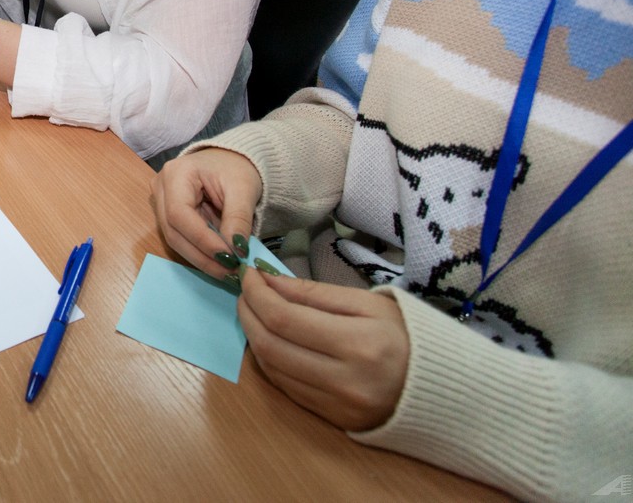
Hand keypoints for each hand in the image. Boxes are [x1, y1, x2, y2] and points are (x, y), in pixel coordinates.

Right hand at [152, 147, 262, 278]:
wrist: (232, 160)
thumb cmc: (237, 168)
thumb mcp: (244, 189)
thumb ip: (238, 219)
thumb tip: (236, 252)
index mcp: (175, 174)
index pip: (179, 214)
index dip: (202, 240)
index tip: (229, 258)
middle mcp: (161, 188)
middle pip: (173, 231)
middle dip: (202, 255)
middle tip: (229, 272)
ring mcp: (161, 202)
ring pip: (174, 239)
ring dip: (201, 258)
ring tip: (227, 271)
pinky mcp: (168, 214)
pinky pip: (181, 238)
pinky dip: (200, 253)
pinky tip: (219, 262)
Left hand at [239, 269, 408, 430]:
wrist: (445, 389)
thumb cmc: (408, 336)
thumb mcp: (368, 303)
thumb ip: (315, 293)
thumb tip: (268, 280)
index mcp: (359, 344)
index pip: (284, 318)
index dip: (257, 294)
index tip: (249, 273)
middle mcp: (344, 380)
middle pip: (270, 345)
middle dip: (248, 313)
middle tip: (246, 291)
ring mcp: (336, 405)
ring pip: (272, 368)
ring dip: (254, 336)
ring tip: (255, 311)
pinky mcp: (332, 419)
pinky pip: (286, 387)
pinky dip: (270, 359)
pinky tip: (271, 339)